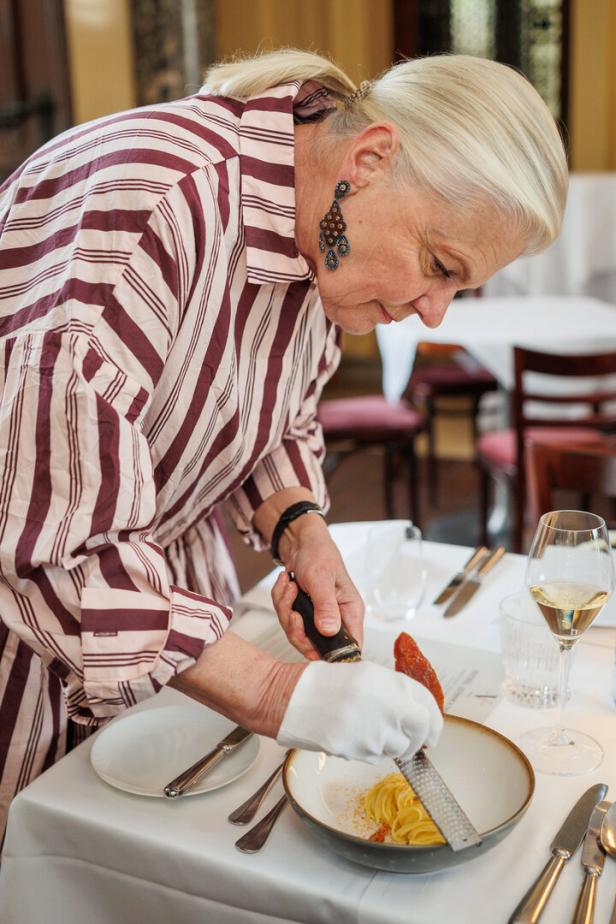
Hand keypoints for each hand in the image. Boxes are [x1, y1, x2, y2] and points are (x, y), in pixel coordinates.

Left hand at [271, 523, 363, 660]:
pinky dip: (281, 602)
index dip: (331, 653)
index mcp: (350, 612)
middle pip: (315, 646)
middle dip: (296, 628)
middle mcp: (336, 618)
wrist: (300, 542)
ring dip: (285, 609)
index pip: (350, 647)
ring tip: (289, 587)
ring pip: (297, 634)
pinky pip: (287, 621)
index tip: (310, 642)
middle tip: (292, 609)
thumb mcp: (321, 578)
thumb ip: (326, 606)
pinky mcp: (303, 614)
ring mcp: (318, 618)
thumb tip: (329, 632)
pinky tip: (286, 584)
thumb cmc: (318, 554)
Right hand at [276, 660, 442, 761]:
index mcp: (391, 684)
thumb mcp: (368, 675)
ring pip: (398, 749)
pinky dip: (371, 750)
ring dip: (392, 744)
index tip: (432, 730)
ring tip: (370, 728)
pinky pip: (376, 756)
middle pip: (419, 734)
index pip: (428, 709)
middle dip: (417, 739)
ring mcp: (374, 733)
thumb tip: (417, 714)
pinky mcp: (359, 752)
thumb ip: (397, 693)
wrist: (292, 699)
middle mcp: (388, 708)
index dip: (435, 723)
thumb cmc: (325, 684)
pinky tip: (356, 734)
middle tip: (411, 738)